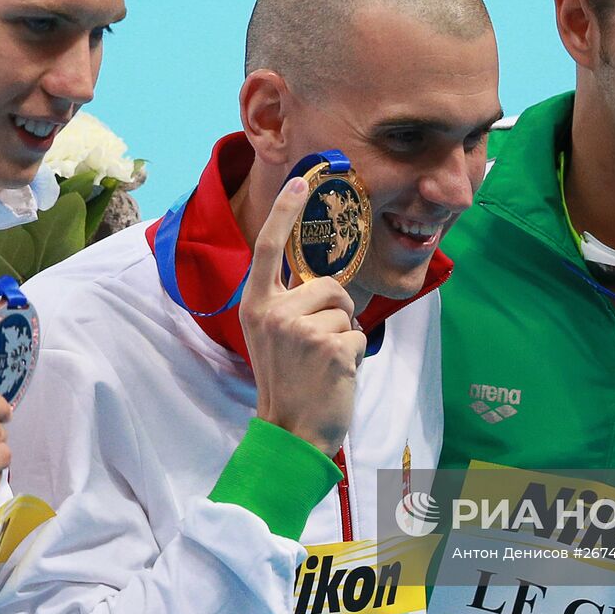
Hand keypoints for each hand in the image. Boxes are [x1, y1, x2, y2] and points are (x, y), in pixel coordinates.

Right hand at [240, 176, 365, 455]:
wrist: (290, 432)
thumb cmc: (287, 382)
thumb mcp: (271, 336)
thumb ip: (287, 304)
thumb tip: (319, 280)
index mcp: (255, 305)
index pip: (269, 248)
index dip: (284, 211)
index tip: (299, 181)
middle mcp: (274, 312)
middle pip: (328, 285)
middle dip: (336, 310)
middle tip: (317, 348)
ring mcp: (301, 329)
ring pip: (346, 309)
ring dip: (344, 335)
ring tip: (323, 363)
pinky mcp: (330, 346)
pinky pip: (359, 334)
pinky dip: (355, 355)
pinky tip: (335, 374)